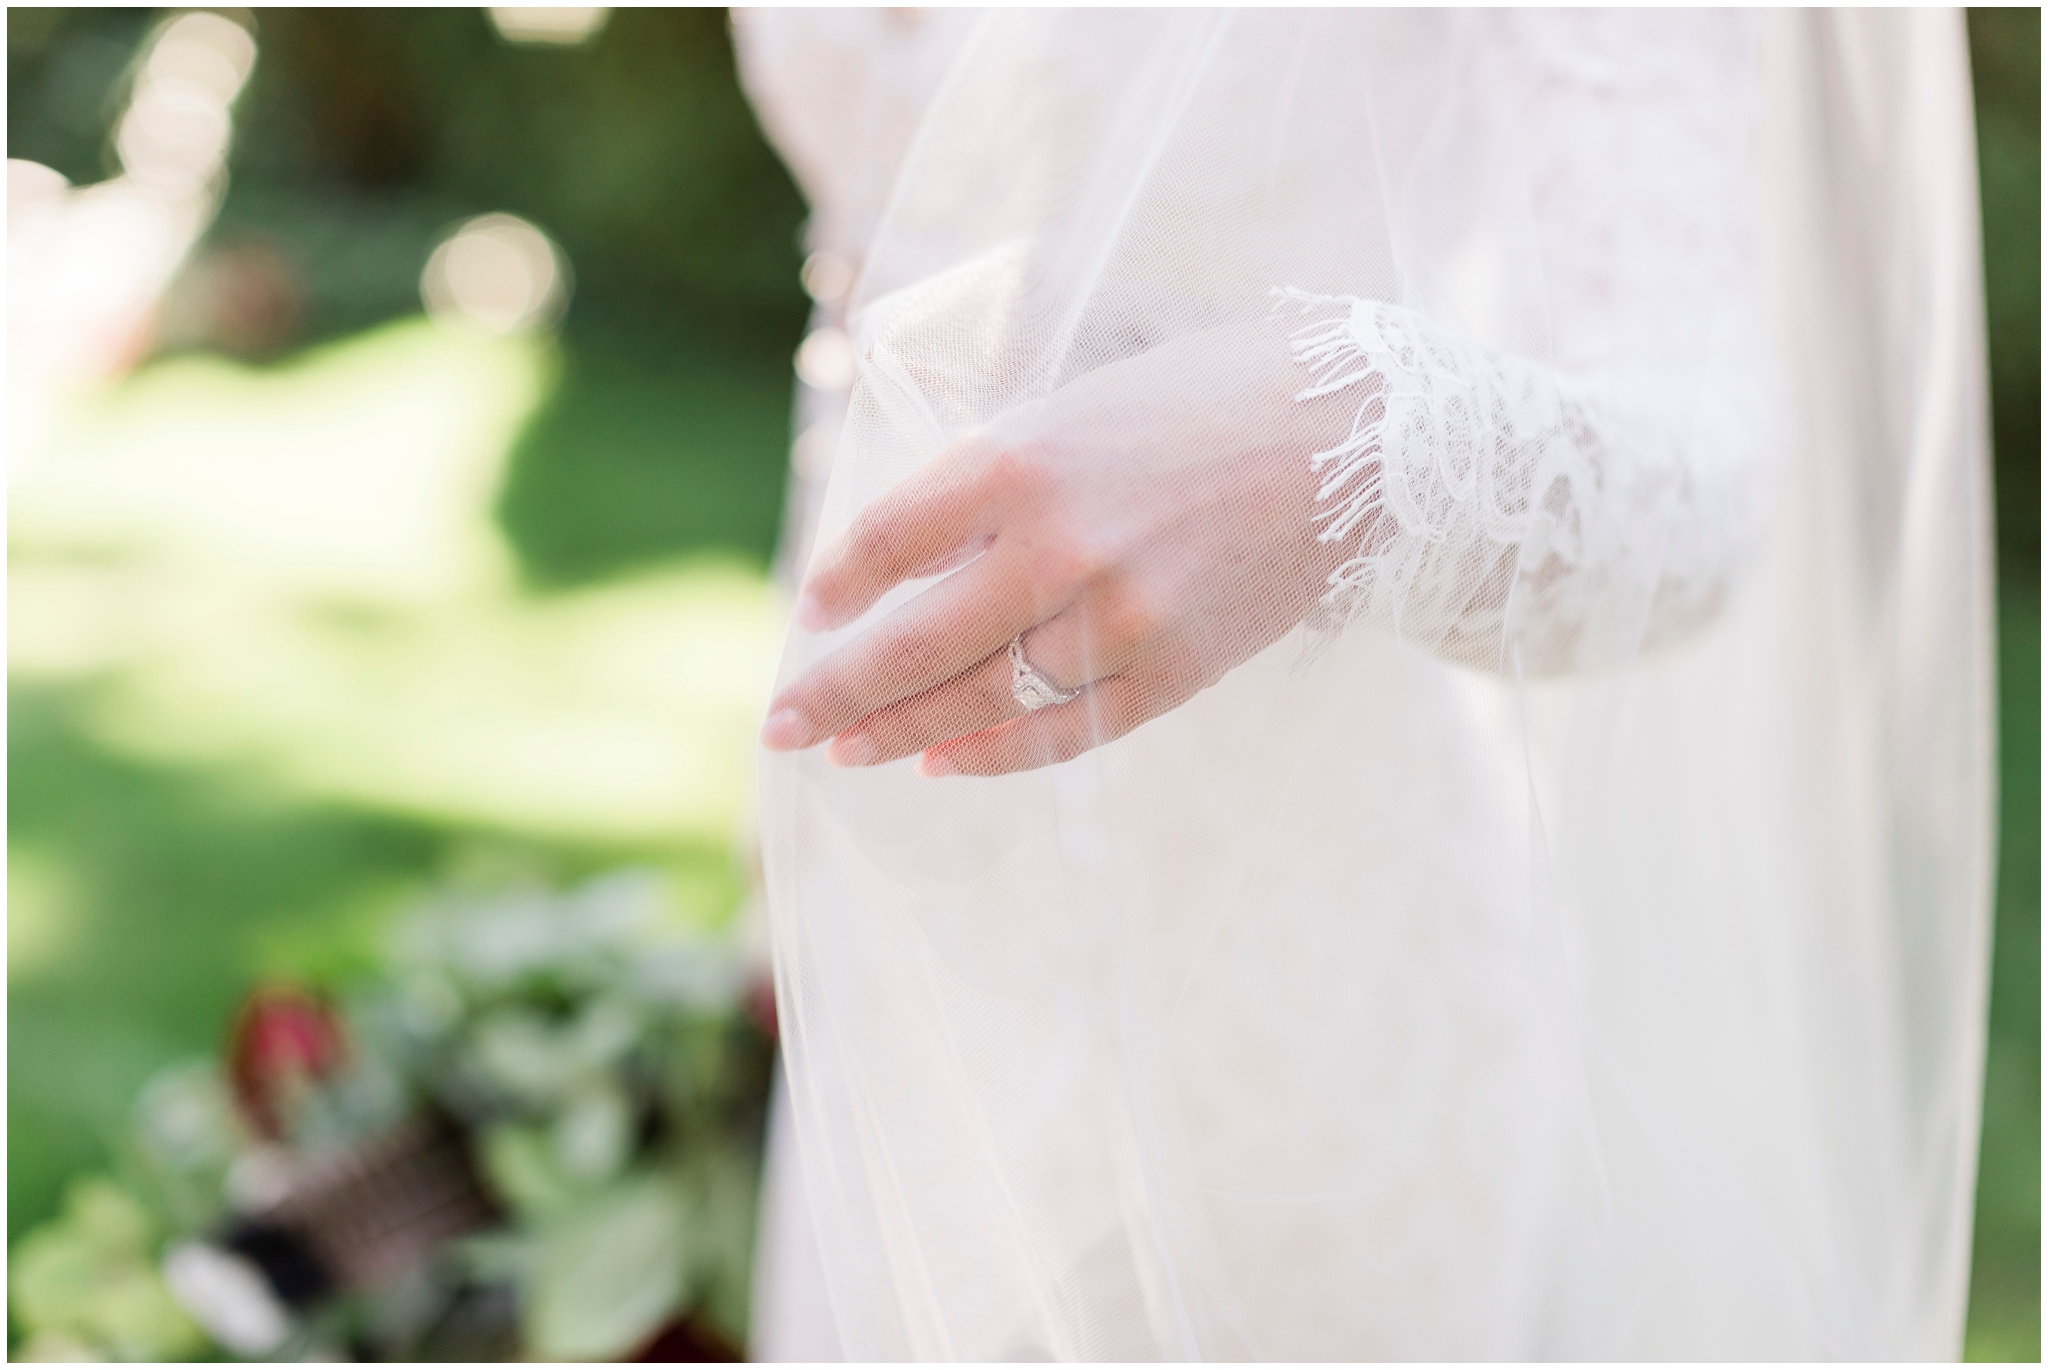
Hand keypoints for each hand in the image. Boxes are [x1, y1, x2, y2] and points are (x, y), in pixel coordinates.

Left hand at [760, 319, 1352, 775]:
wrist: (1356, 438)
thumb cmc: (1205, 400)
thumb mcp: (1079, 405)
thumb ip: (991, 482)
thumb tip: (908, 564)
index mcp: (1026, 456)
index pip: (891, 538)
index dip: (839, 584)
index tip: (809, 613)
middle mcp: (1063, 543)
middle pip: (916, 640)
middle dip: (836, 690)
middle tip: (780, 725)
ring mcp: (1121, 618)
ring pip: (982, 697)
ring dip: (900, 731)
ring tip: (844, 751)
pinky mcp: (1174, 669)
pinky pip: (1062, 730)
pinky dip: (993, 754)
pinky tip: (938, 763)